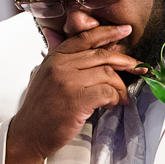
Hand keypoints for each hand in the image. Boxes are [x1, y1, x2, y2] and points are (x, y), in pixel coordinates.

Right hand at [5, 24, 141, 163]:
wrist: (28, 133)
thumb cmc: (39, 109)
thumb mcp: (46, 77)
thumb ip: (65, 63)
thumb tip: (93, 57)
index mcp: (55, 58)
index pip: (85, 38)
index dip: (108, 32)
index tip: (124, 30)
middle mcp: (61, 66)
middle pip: (102, 55)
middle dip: (124, 61)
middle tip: (136, 67)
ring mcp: (69, 82)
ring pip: (107, 74)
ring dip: (119, 87)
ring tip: (120, 97)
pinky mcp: (77, 100)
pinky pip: (107, 92)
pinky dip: (115, 98)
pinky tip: (113, 104)